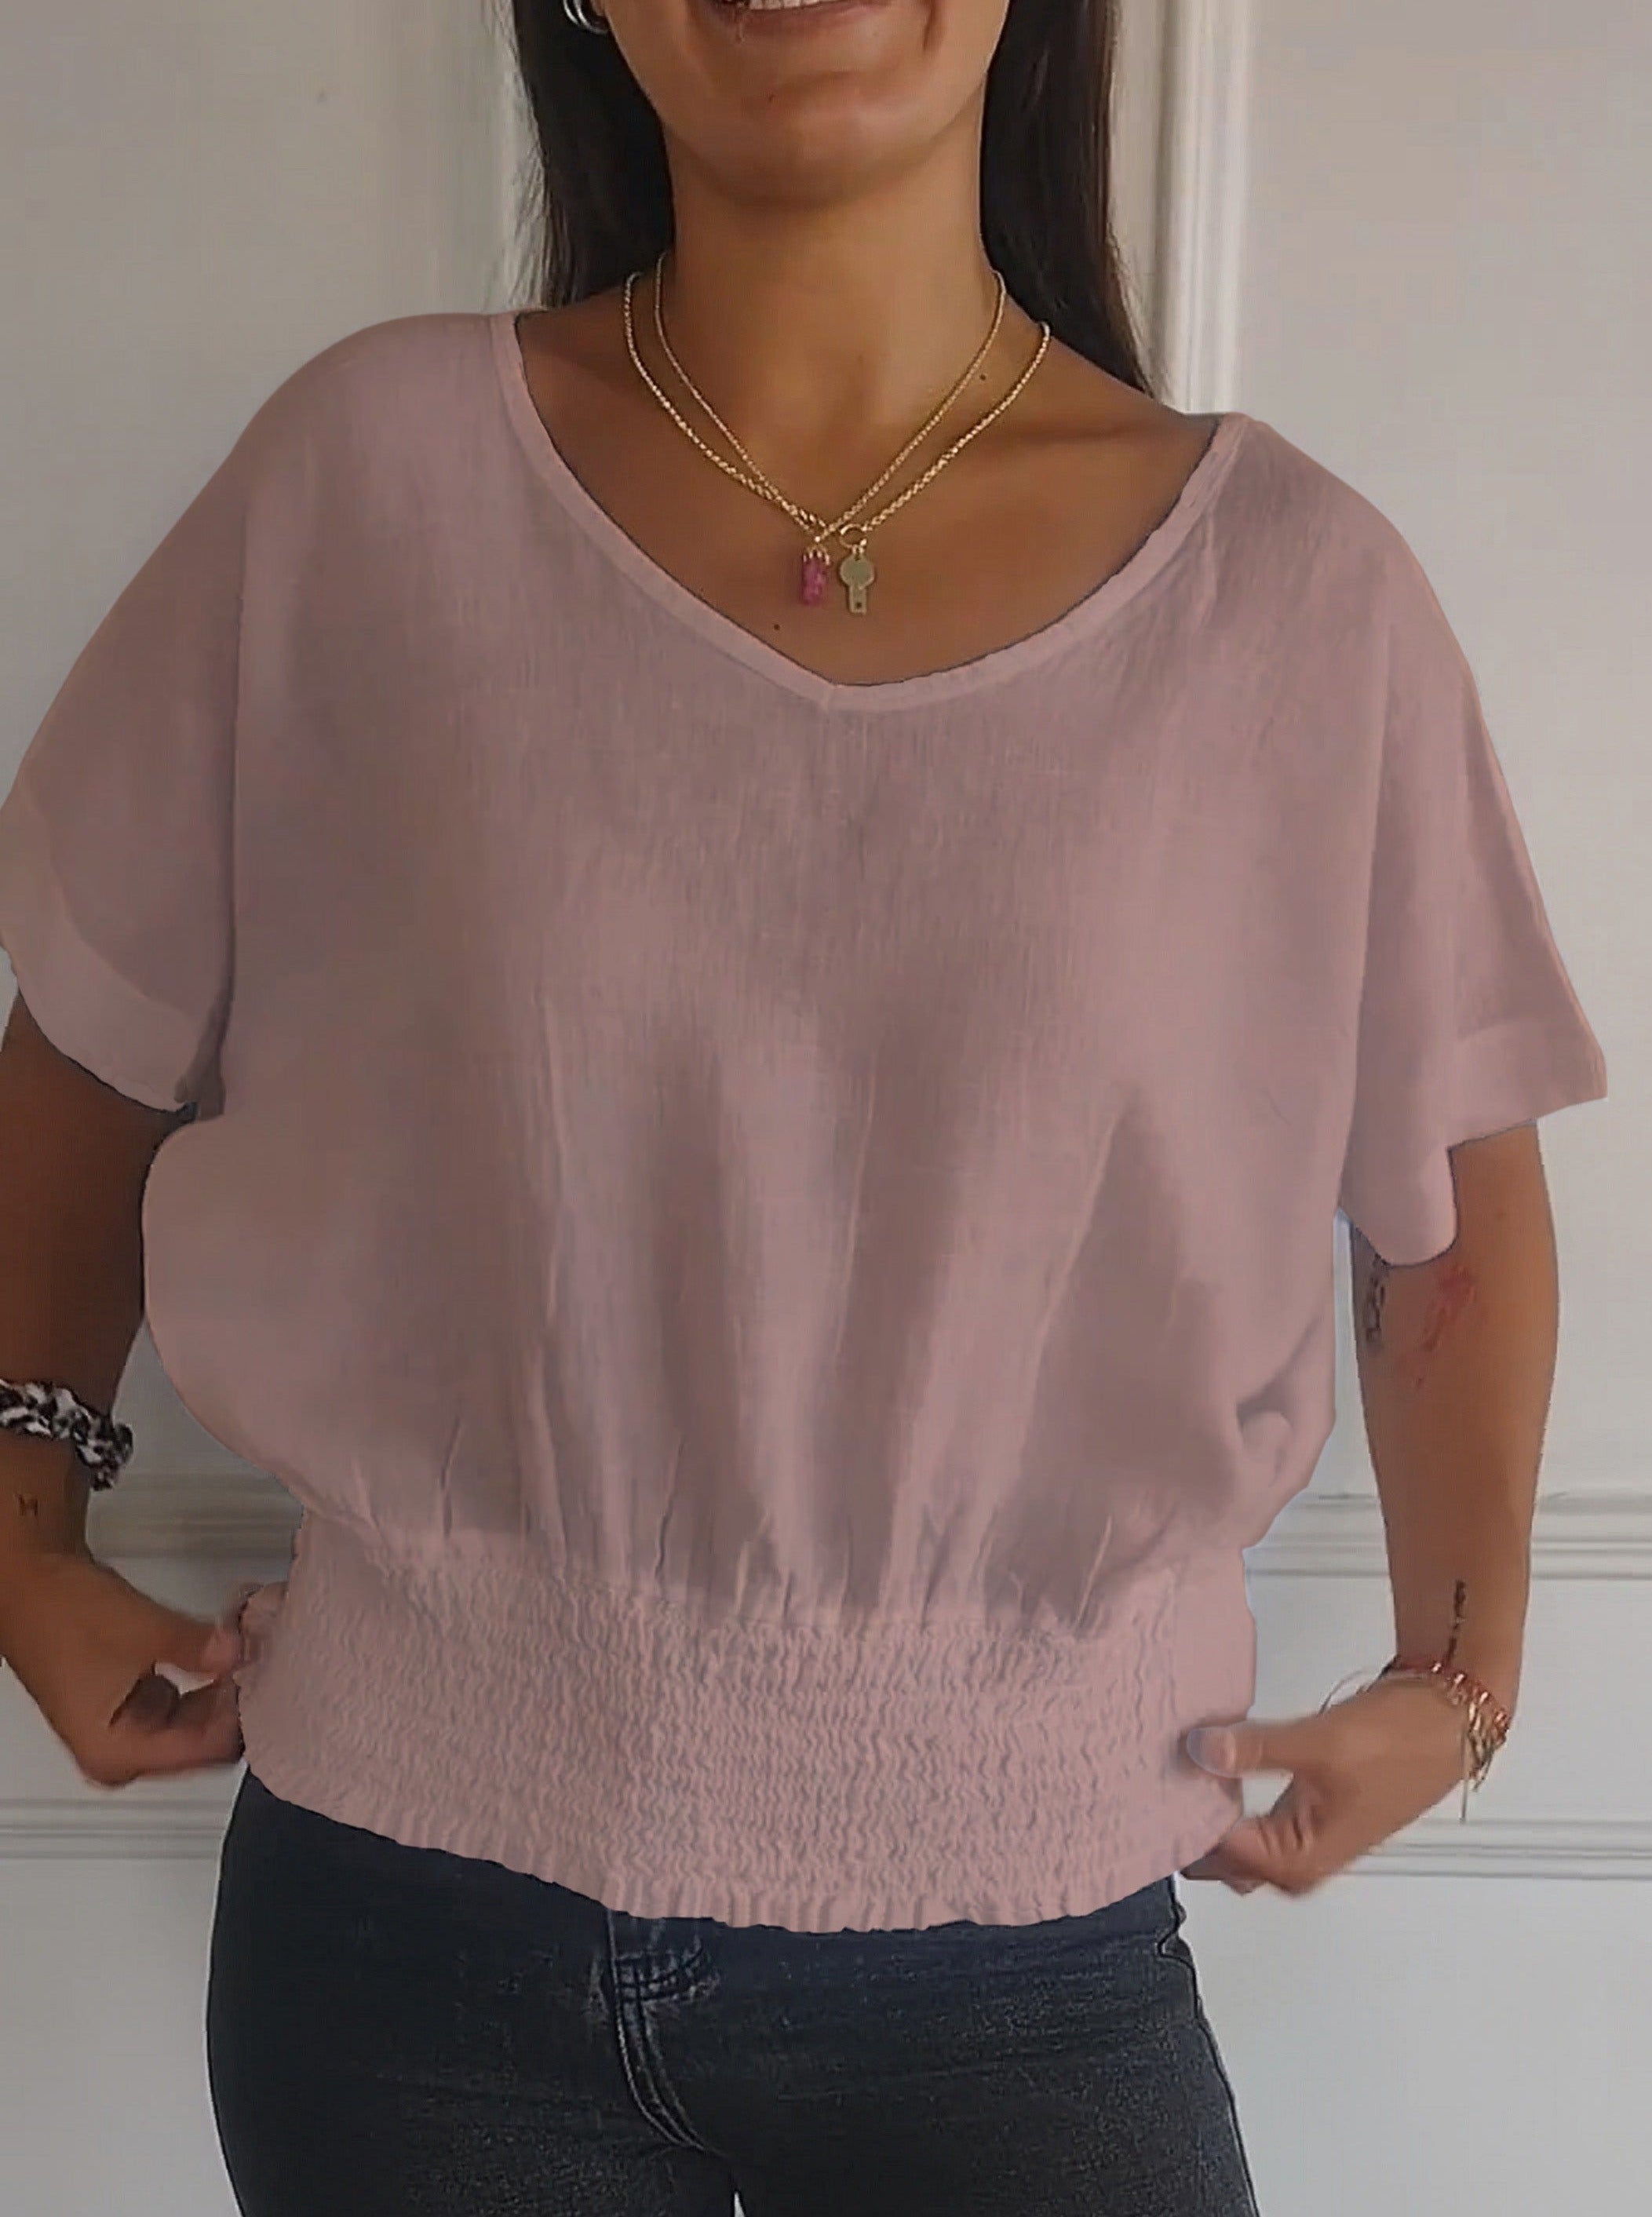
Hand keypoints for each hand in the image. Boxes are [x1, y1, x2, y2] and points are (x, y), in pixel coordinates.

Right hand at [0, 1548, 246, 1786]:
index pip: (205, 1752)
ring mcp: (123, 1730)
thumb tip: (240, 1654)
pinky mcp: (129, 1704)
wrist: (31, 1579)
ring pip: (195, 1723)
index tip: (265, 1680)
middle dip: (232, 1703)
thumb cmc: (61, 1611)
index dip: (240, 1714)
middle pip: (201, 1743)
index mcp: (114, 1752)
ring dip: (221, 1690)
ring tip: (245, 1657)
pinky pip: (182, 1703)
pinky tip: (222, 1657)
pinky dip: (202, 1681)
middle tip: (264, 1666)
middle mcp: (116, 1752)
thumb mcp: (146, 1630)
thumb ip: (203, 1649)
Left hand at [1177, 1676, 1477, 1895]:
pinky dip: (1224, 1799)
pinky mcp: (1303, 1813)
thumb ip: (1254, 1749)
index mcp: (1299, 1860)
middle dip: (1184, 1825)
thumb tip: (1200, 1749)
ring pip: (1232, 1841)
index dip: (1181, 1817)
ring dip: (1203, 1812)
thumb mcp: (1319, 1742)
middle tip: (1150, 1778)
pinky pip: (1247, 1820)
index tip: (1148, 1784)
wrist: (1444, 1721)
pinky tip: (1206, 1766)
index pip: (1217, 1851)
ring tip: (1172, 1770)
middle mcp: (1298, 1860)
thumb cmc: (1400, 1742)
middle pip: (1218, 1858)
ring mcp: (1300, 1837)